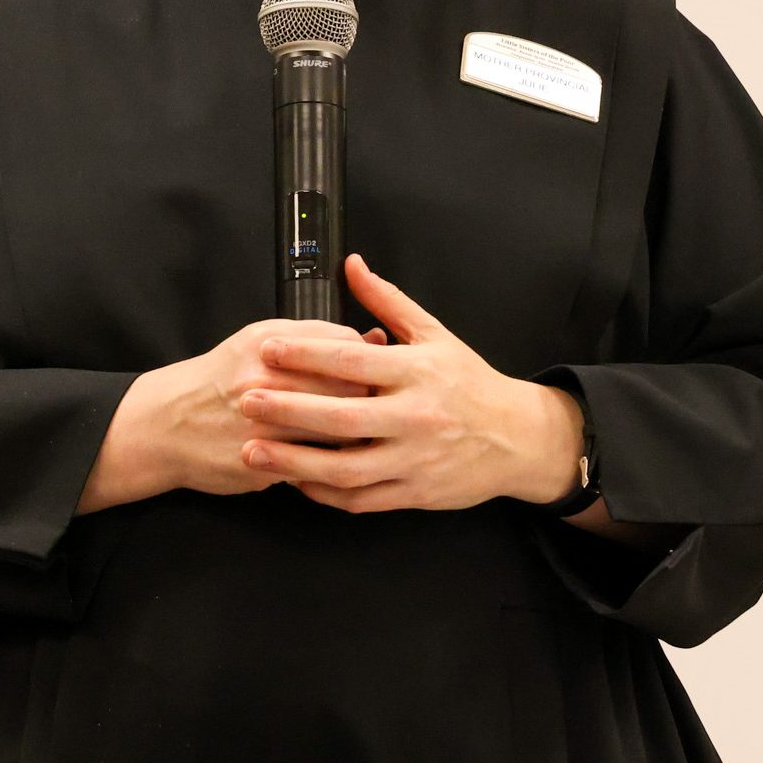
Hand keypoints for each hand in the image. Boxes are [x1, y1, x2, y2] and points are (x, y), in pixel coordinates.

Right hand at [166, 315, 388, 497]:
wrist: (165, 424)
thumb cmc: (220, 380)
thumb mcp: (260, 342)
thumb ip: (316, 337)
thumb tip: (376, 338)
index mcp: (271, 342)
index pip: (345, 345)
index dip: (369, 360)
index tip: (377, 371)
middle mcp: (266, 379)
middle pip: (349, 387)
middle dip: (371, 399)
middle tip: (381, 407)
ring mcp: (263, 423)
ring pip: (338, 430)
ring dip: (357, 435)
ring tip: (362, 434)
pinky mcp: (261, 462)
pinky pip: (315, 464)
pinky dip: (332, 463)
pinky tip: (335, 459)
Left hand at [233, 253, 551, 512]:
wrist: (517, 438)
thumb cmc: (469, 383)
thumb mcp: (435, 334)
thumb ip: (387, 301)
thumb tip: (351, 264)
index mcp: (418, 371)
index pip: (352, 362)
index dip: (306, 355)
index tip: (268, 350)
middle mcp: (415, 416)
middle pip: (341, 416)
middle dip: (287, 409)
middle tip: (245, 400)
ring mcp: (414, 459)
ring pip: (344, 467)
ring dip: (294, 462)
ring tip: (252, 452)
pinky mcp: (414, 493)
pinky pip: (361, 498)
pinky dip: (324, 491)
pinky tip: (294, 480)